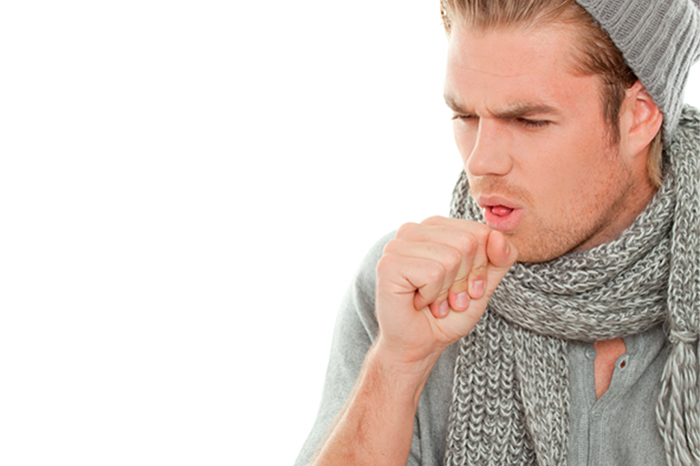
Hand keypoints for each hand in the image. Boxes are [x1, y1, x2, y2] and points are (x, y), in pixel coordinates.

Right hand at [374, 216, 516, 365]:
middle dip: (465, 279)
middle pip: (467, 242)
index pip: (479, 232)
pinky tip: (419, 302)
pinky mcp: (388, 264)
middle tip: (450, 298)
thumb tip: (496, 235)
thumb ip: (499, 258)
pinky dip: (433, 296)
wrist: (420, 345)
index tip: (467, 288)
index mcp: (435, 227)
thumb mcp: (484, 283)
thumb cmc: (448, 314)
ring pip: (450, 258)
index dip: (481, 266)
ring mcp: (397, 245)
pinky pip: (433, 273)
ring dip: (447, 291)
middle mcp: (413, 230)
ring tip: (434, 302)